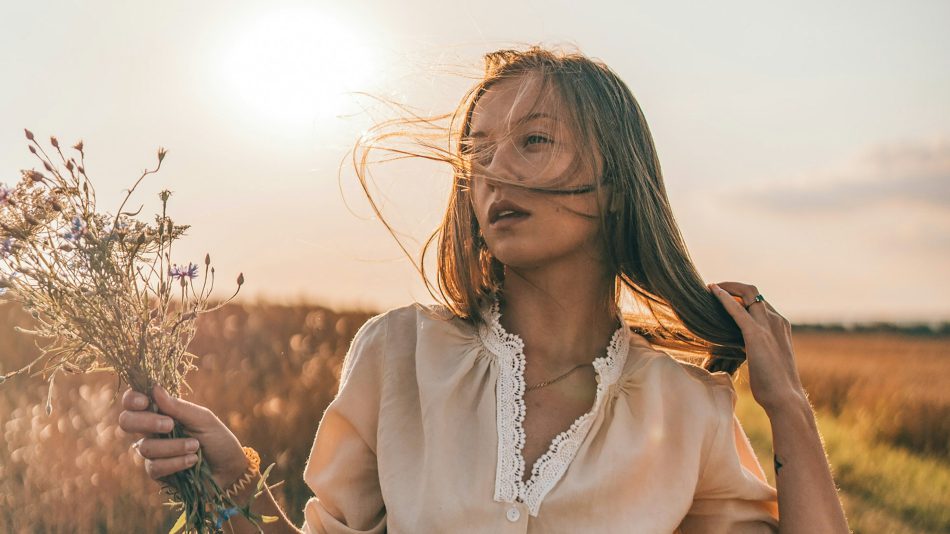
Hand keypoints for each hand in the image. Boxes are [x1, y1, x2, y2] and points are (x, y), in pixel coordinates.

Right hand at [118, 385, 248, 487]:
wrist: (229, 469)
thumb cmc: (218, 439)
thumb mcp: (203, 419)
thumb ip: (178, 407)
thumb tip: (154, 389)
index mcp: (163, 411)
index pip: (134, 401)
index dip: (132, 399)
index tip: (145, 402)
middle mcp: (152, 430)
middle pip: (126, 422)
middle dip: (146, 422)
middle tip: (169, 425)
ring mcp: (153, 451)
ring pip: (145, 447)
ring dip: (173, 446)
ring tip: (195, 447)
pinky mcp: (156, 472)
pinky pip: (154, 466)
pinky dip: (176, 462)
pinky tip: (192, 461)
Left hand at [707, 281, 806, 414]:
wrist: (785, 398)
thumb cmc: (774, 385)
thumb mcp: (766, 359)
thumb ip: (757, 347)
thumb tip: (742, 349)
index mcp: (781, 325)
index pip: (759, 302)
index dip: (741, 296)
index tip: (724, 296)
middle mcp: (777, 320)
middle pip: (753, 292)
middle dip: (733, 286)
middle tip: (714, 289)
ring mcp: (768, 326)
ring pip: (748, 294)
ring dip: (727, 287)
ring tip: (710, 288)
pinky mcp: (756, 335)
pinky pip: (738, 310)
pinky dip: (724, 298)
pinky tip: (713, 292)